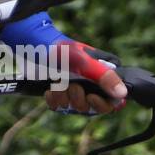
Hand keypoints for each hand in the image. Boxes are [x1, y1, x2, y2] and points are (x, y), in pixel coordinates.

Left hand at [0, 12, 127, 116]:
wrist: (31, 47)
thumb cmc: (60, 50)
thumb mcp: (83, 62)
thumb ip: (104, 77)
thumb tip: (123, 94)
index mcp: (101, 75)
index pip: (112, 100)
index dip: (103, 104)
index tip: (91, 98)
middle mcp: (90, 83)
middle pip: (92, 107)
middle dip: (79, 99)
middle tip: (71, 86)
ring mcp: (74, 88)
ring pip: (74, 107)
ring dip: (65, 98)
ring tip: (58, 83)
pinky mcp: (59, 91)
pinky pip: (59, 106)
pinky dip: (54, 99)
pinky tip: (50, 89)